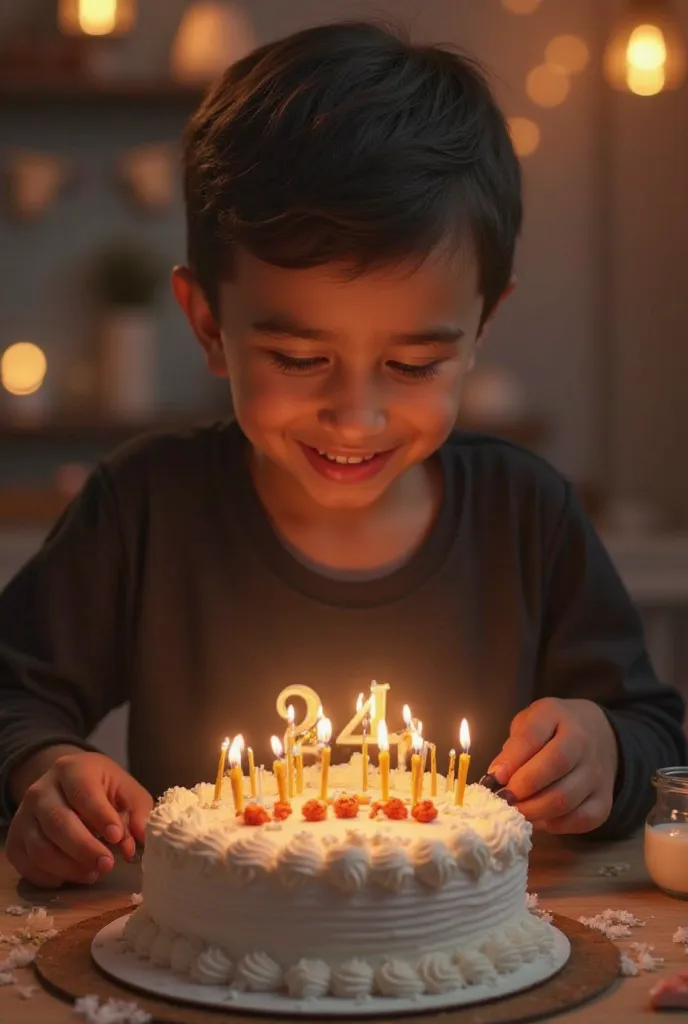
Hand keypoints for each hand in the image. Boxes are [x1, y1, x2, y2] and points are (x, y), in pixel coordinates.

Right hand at [6, 751, 152, 887]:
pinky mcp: (14, 839)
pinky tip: (71, 877)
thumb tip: (135, 842)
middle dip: (85, 848)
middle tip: (107, 865)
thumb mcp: (124, 790)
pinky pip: (27, 864)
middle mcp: (41, 790)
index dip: (100, 817)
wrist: (65, 785)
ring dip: (68, 867)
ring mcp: (23, 815)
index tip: (117, 837)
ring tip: (94, 873)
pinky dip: (49, 876)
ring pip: (40, 847)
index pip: (82, 793)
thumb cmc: (101, 788)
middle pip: (58, 822)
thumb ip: (137, 812)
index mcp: (71, 769)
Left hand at [487, 698, 618, 833]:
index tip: (493, 778)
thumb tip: (496, 778)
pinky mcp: (605, 799)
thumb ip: (513, 747)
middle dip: (522, 787)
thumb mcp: (528, 724)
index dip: (511, 760)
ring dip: (534, 810)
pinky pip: (582, 819)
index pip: (532, 736)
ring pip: (566, 798)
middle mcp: (583, 741)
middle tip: (503, 799)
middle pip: (555, 766)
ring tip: (516, 811)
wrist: (598, 735)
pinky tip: (539, 819)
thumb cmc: (551, 731)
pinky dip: (556, 825)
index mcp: (556, 715)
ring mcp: (597, 772)